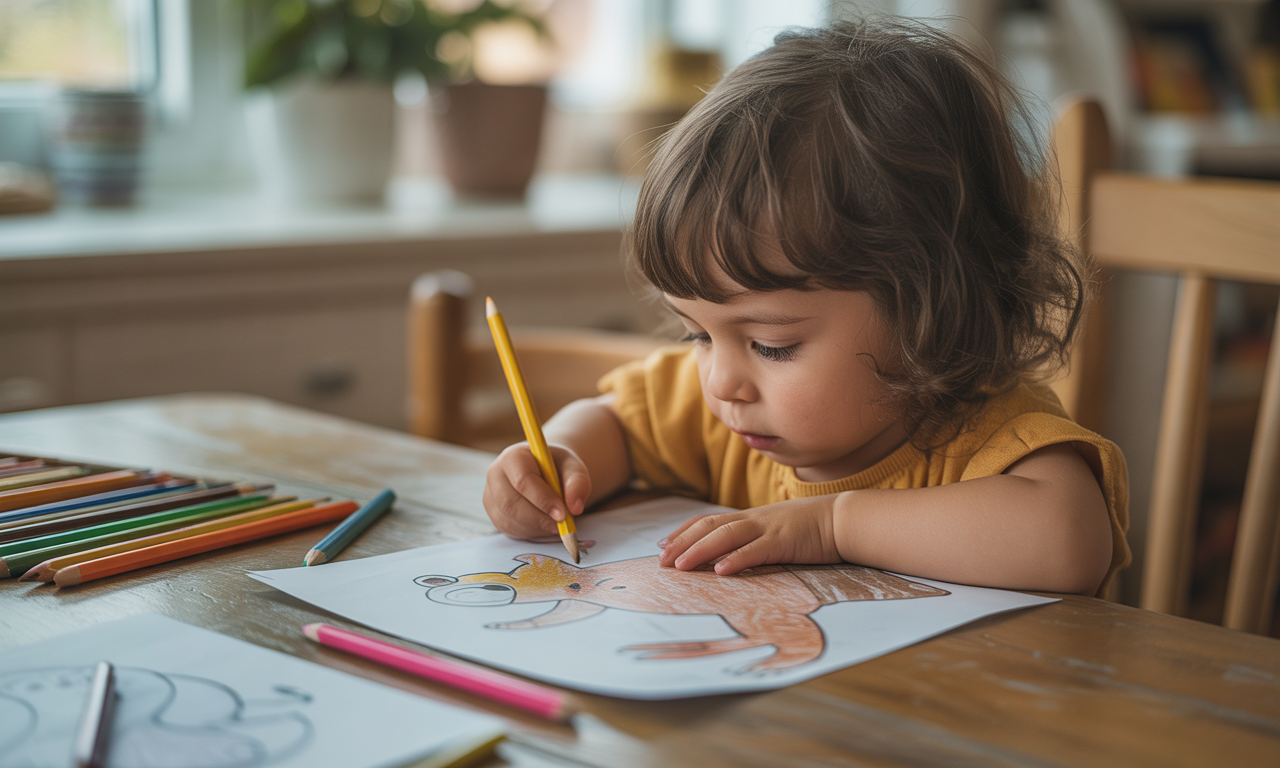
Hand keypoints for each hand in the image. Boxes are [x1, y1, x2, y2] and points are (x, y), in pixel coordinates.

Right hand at [482, 442, 590, 539]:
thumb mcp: (573, 468)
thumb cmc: (558, 469)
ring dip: (537, 527)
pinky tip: (545, 526)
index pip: (523, 480)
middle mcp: (496, 475)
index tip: (563, 514)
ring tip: (556, 524)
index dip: (543, 499)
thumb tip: (575, 507)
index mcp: (514, 457)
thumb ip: (577, 483)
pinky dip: (531, 533)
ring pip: (510, 520)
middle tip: (561, 526)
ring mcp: (492, 496)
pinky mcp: (494, 514)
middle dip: (539, 518)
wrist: (547, 473)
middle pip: (511, 503)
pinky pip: (510, 530)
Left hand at [657, 496, 841, 574]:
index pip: (707, 521)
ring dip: (700, 551)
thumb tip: (726, 557)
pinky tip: (722, 572)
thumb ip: (751, 540)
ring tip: (681, 566)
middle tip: (661, 561)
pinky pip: (757, 551)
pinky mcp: (784, 541)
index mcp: (749, 517)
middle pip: (709, 527)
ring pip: (726, 536)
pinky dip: (737, 560)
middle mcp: (753, 520)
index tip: (662, 546)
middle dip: (682, 543)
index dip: (683, 532)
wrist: (842, 518)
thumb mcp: (774, 531)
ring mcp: (768, 529)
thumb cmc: (809, 528)